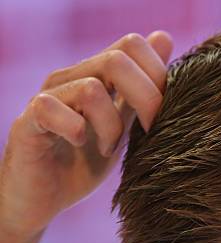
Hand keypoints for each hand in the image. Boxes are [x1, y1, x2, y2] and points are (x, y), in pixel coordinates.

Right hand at [0, 31, 172, 242]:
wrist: (43, 199)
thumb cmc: (83, 163)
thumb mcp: (124, 125)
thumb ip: (141, 90)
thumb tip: (164, 38)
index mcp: (97, 76)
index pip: (134, 45)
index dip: (159, 77)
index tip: (166, 115)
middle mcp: (72, 78)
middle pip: (118, 59)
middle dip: (146, 99)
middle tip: (147, 132)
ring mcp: (48, 97)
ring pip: (91, 88)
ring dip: (111, 126)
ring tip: (109, 149)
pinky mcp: (28, 122)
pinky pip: (51, 108)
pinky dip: (75, 131)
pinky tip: (79, 146)